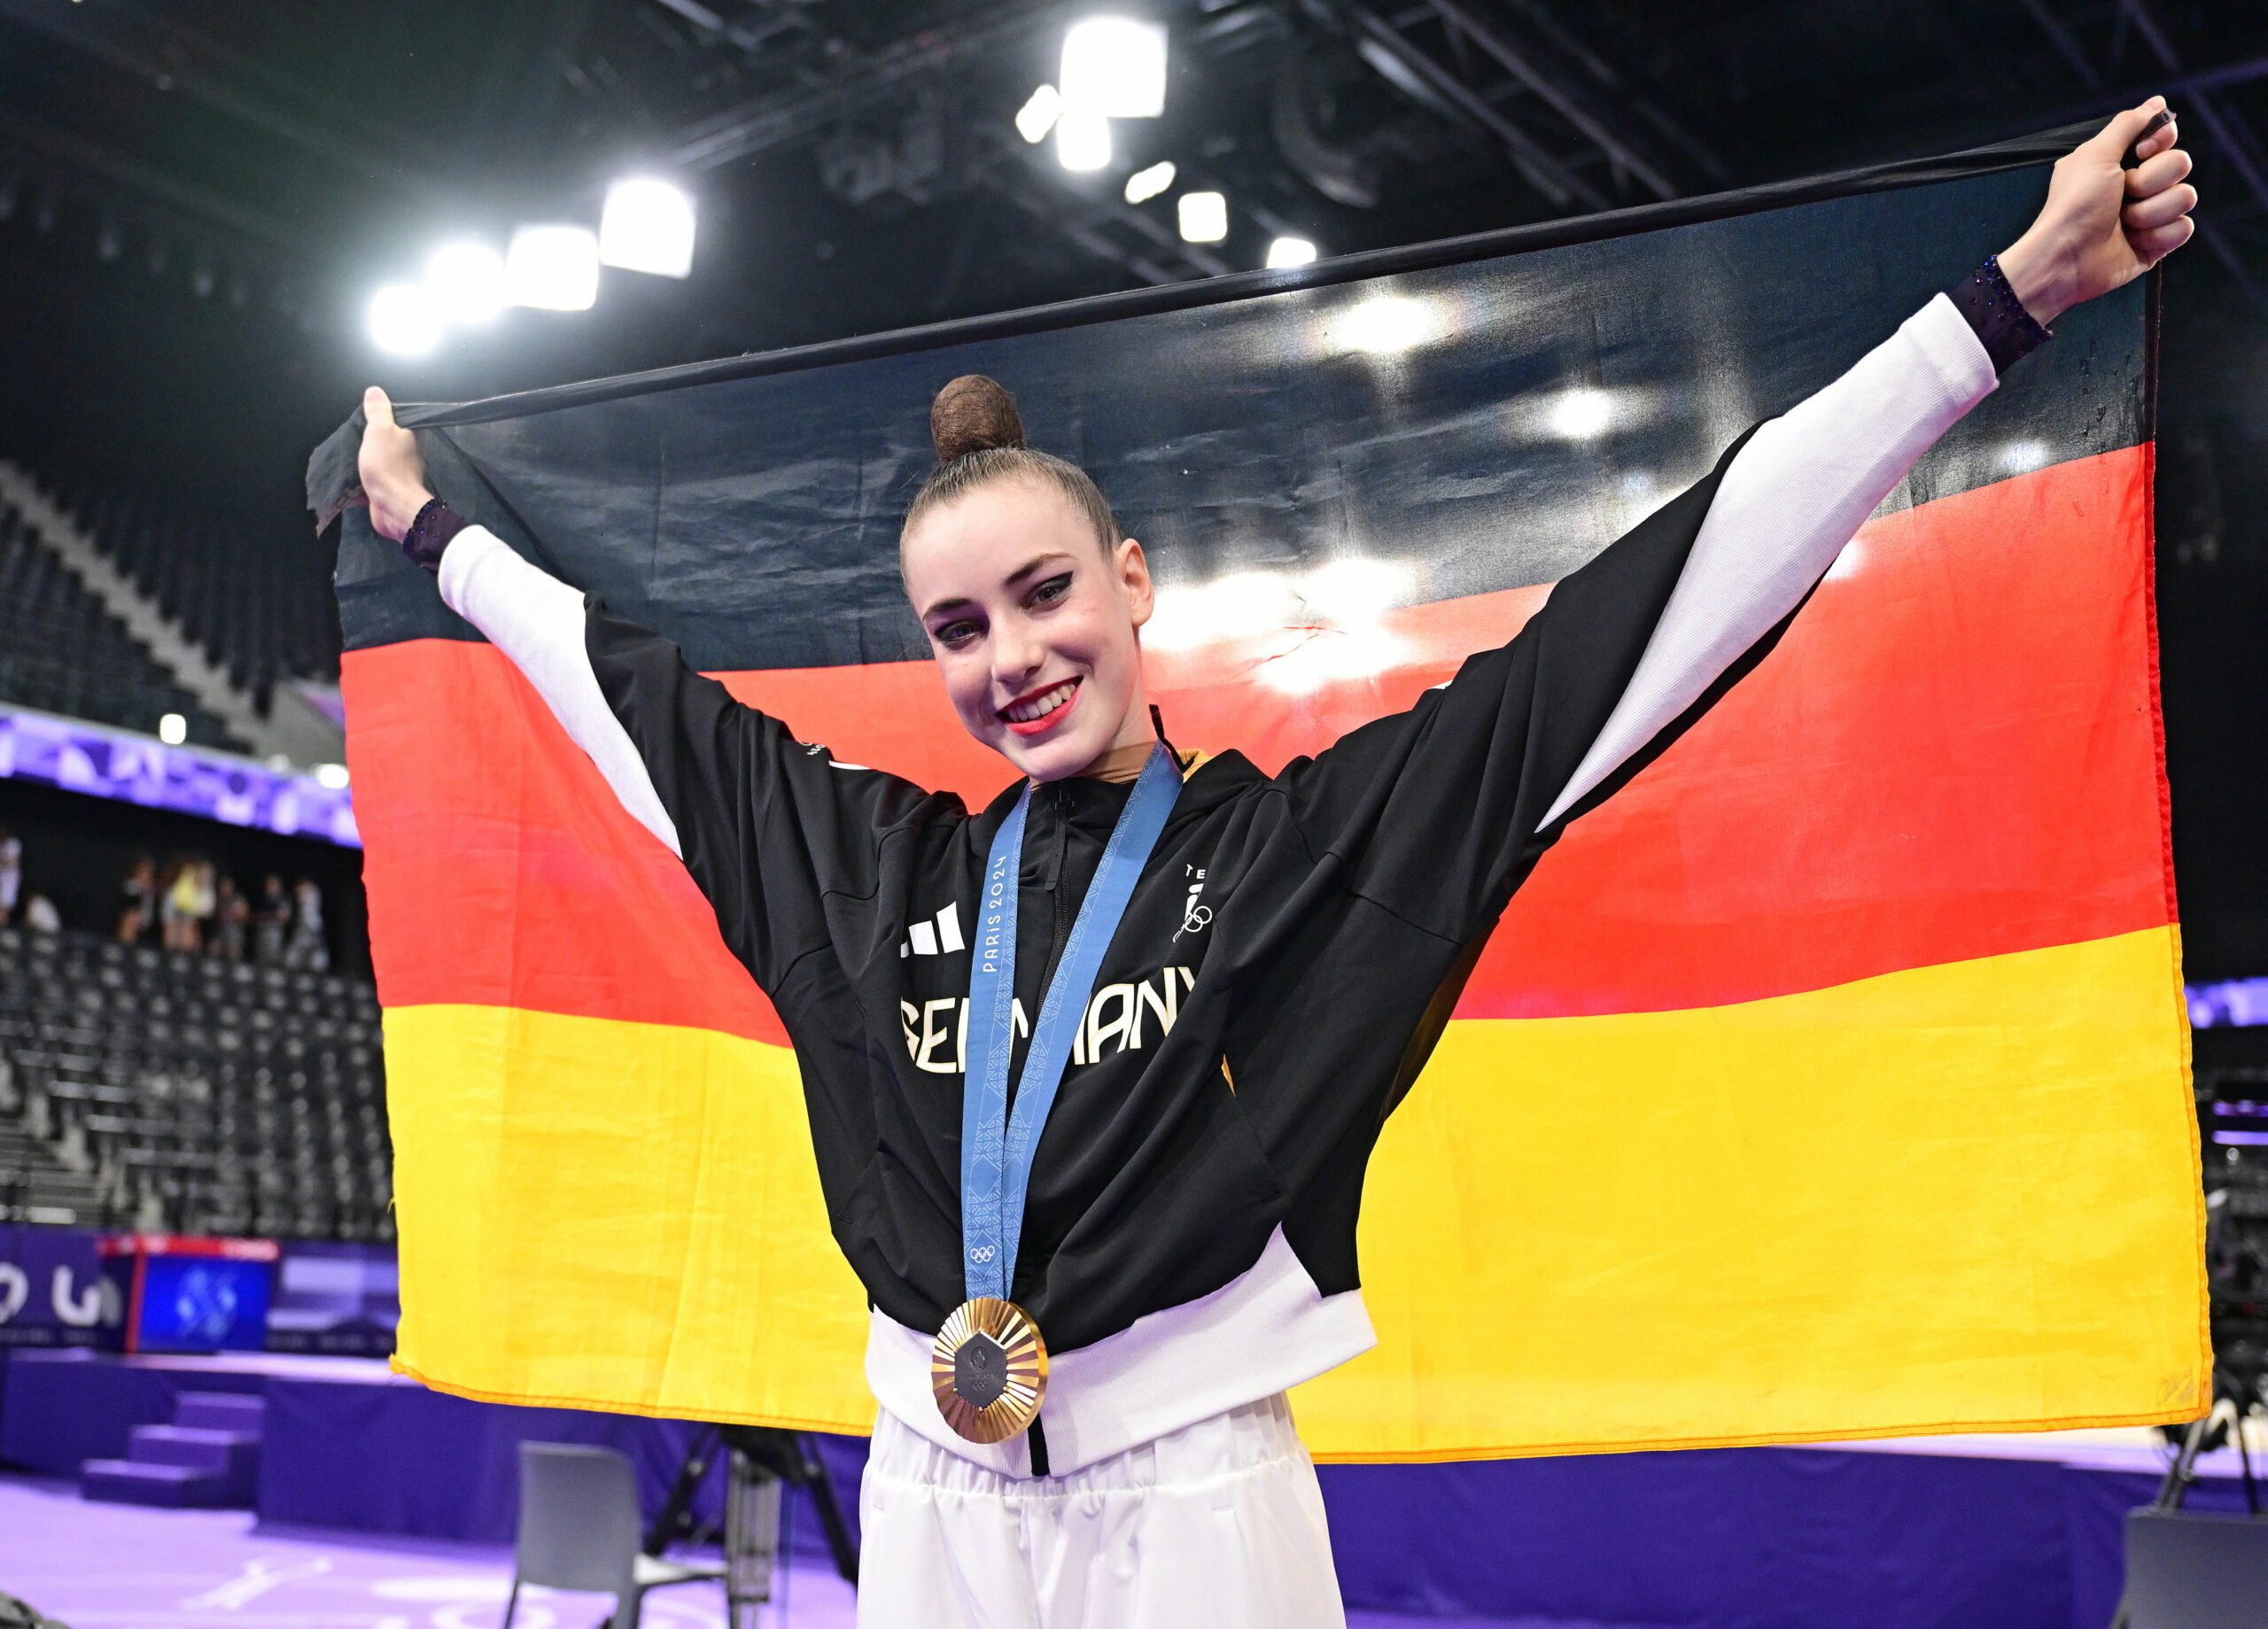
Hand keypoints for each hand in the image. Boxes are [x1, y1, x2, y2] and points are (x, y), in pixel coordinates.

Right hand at [357, 386, 433, 542]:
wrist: (393, 507)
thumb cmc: (387, 465)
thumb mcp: (380, 430)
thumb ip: (378, 411)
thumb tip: (375, 391)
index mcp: (411, 436)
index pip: (397, 420)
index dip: (380, 418)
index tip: (363, 418)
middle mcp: (409, 454)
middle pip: (385, 441)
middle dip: (368, 440)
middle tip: (350, 437)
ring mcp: (399, 473)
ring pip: (377, 461)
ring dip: (362, 460)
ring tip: (346, 454)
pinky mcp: (388, 490)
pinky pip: (372, 481)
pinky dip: (360, 480)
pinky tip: (347, 475)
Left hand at [1998, 98, 2196, 324]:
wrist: (2064, 259)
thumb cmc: (2073, 206)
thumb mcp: (2095, 155)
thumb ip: (2128, 125)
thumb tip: (2157, 102)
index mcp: (2123, 161)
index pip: (2167, 137)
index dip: (2159, 142)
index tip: (2139, 153)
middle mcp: (2140, 185)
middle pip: (2180, 164)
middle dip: (2150, 181)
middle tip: (2121, 194)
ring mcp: (2150, 214)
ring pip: (2185, 197)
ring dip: (2150, 212)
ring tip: (2122, 222)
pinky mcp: (2157, 243)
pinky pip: (2183, 228)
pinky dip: (2158, 236)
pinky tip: (2133, 241)